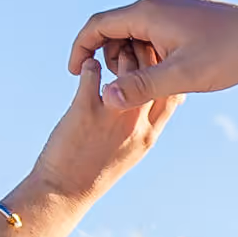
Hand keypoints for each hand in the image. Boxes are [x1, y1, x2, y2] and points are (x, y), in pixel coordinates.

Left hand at [12, 47, 175, 222]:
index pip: (173, 94)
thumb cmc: (95, 171)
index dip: (167, 71)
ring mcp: (112, 115)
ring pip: (128, 66)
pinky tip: (86, 66)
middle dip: (146, 52)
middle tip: (132, 44)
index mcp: (150, 134)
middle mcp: (136, 123)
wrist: (65, 193)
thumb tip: (148, 105)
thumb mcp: (130, 153)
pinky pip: (92, 73)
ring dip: (119, 52)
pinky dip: (89, 65)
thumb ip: (143, 128)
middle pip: (155, 73)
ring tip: (108, 52)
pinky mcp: (84, 110)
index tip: (154, 62)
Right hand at [69, 0, 237, 103]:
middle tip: (123, 86)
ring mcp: (172, 4)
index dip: (80, 49)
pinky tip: (166, 71)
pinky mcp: (185, 12)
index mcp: (148, 11)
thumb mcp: (181, 77)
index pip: (98, 25)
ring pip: (135, 29)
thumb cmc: (227, 56)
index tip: (74, 73)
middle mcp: (157, 1)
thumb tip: (104, 98)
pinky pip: (154, 29)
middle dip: (110, 56)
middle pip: (115, 27)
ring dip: (132, 55)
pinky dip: (149, 49)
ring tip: (150, 81)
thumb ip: (141, 86)